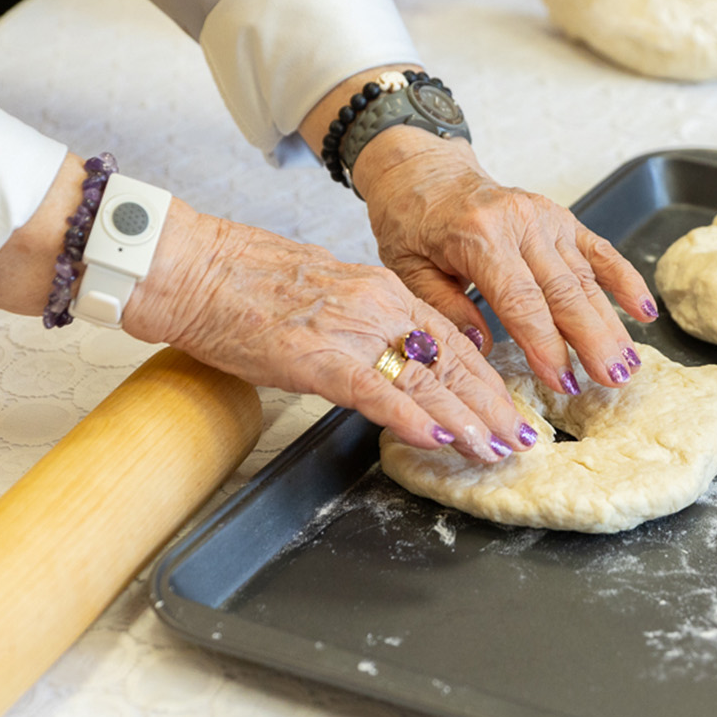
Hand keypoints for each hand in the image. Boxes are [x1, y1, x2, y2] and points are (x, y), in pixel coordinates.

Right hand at [125, 201, 534, 461]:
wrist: (193, 268)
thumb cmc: (243, 281)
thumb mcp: (321, 293)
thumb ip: (359, 322)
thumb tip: (383, 356)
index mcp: (378, 288)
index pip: (449, 338)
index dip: (485, 378)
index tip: (509, 406)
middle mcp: (375, 305)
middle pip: (451, 360)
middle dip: (492, 405)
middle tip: (523, 437)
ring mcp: (349, 330)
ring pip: (425, 378)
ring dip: (466, 420)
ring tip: (496, 449)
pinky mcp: (316, 356)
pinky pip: (376, 390)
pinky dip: (412, 417)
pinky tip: (440, 439)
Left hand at [352, 129, 657, 396]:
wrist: (424, 171)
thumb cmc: (412, 221)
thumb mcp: (407, 268)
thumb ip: (445, 309)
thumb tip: (482, 348)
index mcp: (479, 236)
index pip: (521, 301)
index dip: (546, 345)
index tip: (562, 381)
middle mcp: (520, 223)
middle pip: (564, 291)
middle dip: (591, 340)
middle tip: (611, 380)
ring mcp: (545, 217)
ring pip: (586, 277)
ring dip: (611, 323)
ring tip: (627, 364)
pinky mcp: (561, 217)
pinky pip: (599, 249)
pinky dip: (625, 279)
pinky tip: (644, 311)